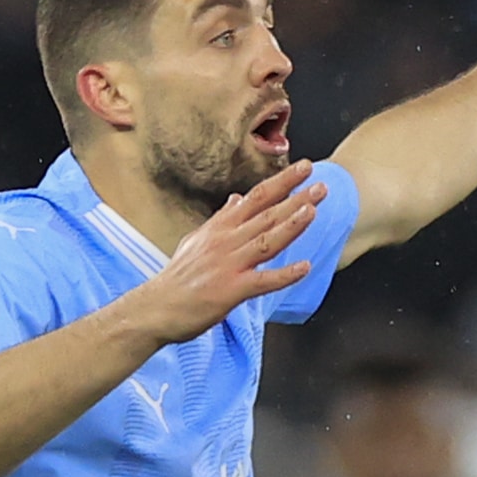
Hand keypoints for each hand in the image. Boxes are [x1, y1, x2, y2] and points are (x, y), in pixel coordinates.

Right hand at [124, 161, 325, 343]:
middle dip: (295, 199)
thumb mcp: (197, 240)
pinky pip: (262, 281)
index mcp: (220, 228)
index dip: (281, 182)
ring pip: (266, 241)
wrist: (154, 308)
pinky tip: (304, 267)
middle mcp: (225, 241)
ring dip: (291, 226)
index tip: (304, 168)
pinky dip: (284, 274)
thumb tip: (236, 198)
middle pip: (265, 215)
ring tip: (312, 211)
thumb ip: (221, 219)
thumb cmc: (179, 277)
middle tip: (322, 185)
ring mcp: (228, 265)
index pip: (255, 198)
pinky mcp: (230, 290)